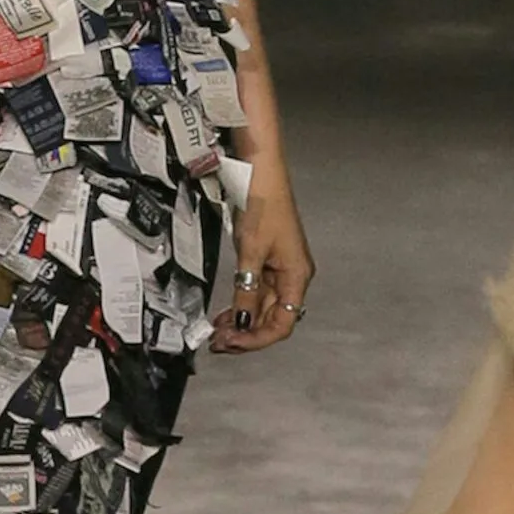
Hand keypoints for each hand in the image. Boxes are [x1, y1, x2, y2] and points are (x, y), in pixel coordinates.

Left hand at [213, 175, 312, 351]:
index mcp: (297, 276)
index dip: (257, 339)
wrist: (260, 171)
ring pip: (263, 308)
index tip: (231, 343)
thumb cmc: (261, 204)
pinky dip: (242, 304)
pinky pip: (256, 292)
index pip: (282, 324)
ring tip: (218, 332)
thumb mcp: (250, 251)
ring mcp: (280, 269)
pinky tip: (226, 313)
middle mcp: (293, 276)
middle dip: (246, 334)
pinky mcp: (267, 259)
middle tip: (217, 342)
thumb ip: (247, 289)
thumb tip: (243, 321)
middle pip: (273, 319)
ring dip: (242, 322)